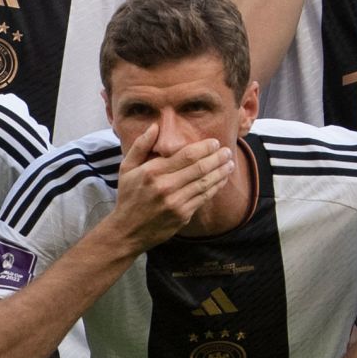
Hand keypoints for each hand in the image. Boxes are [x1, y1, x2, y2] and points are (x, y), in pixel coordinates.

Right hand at [106, 127, 235, 252]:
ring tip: (230, 164)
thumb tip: (155, 126)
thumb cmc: (128, 197)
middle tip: (227, 151)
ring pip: (205, 183)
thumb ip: (141, 146)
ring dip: (220, 172)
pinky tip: (221, 180)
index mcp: (152, 172)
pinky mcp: (182, 215)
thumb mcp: (126, 168)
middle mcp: (165, 186)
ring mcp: (175, 202)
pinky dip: (215, 187)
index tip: (214, 142)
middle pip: (200, 168)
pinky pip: (204, 198)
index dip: (204, 148)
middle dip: (217, 158)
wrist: (127, 231)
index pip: (186, 155)